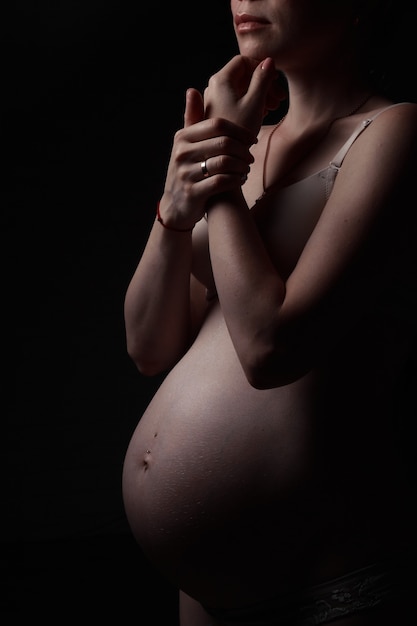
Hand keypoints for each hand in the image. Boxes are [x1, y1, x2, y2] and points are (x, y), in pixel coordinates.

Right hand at [159, 87, 256, 230]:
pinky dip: (236, 180)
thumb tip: (192, 90)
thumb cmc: (187, 170)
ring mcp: (186, 173)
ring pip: (226, 163)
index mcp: (182, 137)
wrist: (176, 206)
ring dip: (242, 166)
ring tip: (246, 169)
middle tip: (250, 156)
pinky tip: (240, 180)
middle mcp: (182, 153)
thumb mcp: (185, 144)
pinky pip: (222, 182)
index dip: (240, 130)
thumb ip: (192, 119)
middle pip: (224, 143)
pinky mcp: (193, 192)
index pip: (218, 124)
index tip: (251, 138)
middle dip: (244, 150)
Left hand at [203, 55, 284, 135]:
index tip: (275, 79)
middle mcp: (215, 87)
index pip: (243, 61)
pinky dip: (251, 103)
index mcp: (221, 80)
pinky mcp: (218, 112)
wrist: (223, 157)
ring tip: (273, 108)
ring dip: (260, 94)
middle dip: (263, 83)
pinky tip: (263, 113)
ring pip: (241, 89)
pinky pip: (237, 100)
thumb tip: (269, 61)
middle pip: (243, 75)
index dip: (261, 67)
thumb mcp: (254, 102)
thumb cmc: (238, 130)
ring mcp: (215, 100)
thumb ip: (262, 79)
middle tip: (279, 98)